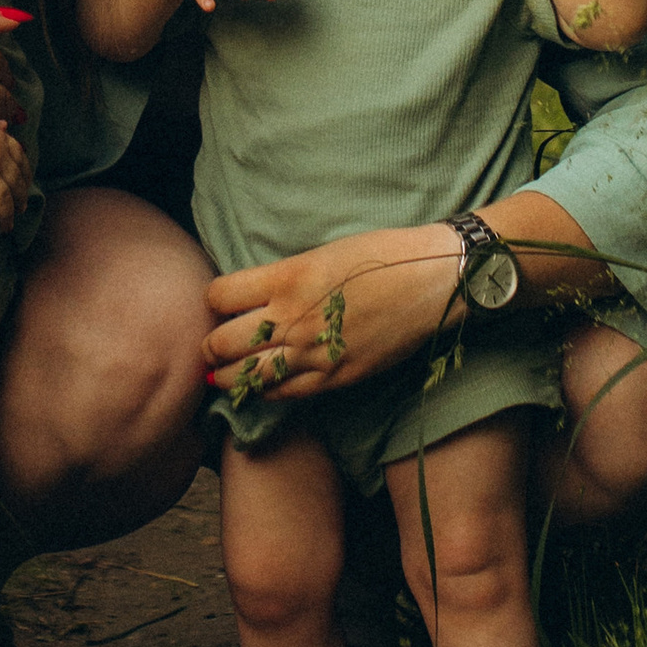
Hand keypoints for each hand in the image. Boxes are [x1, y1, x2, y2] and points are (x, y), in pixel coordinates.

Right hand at [0, 99, 34, 240]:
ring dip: (7, 218)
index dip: (26, 177)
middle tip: (20, 211)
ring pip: (4, 203)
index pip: (21, 162)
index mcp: (1, 140)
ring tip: (6, 228)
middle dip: (20, 200)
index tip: (26, 186)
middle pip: (16, 185)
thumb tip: (5, 125)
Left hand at [202, 196, 612, 397]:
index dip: (214, 302)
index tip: (221, 306)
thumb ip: (283, 277)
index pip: (218, 296)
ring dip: (230, 376)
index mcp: (287, 276)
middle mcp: (292, 316)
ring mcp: (313, 351)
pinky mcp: (336, 377)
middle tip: (213, 347)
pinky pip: (284, 394)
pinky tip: (262, 387)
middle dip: (212, 346)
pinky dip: (266, 391)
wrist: (434, 280)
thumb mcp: (323, 253)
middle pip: (222, 342)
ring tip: (225, 374)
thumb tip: (252, 297)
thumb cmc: (382, 255)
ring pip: (247, 375)